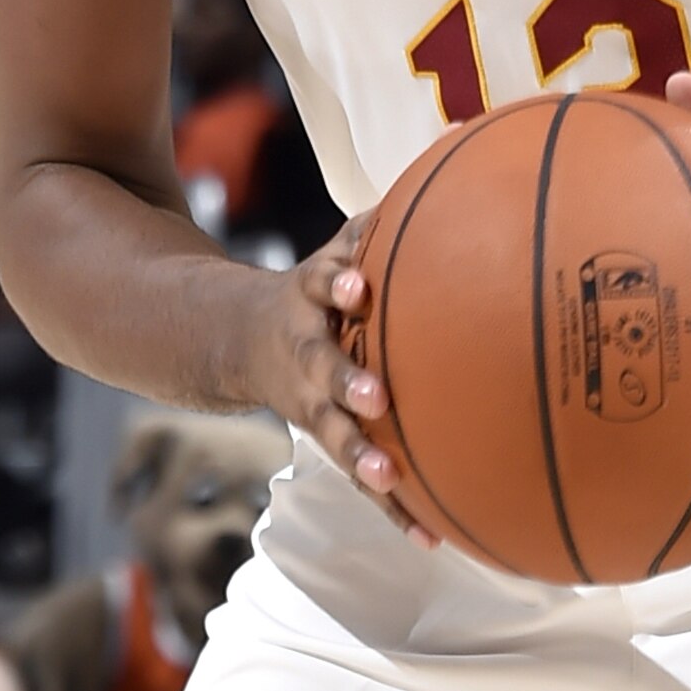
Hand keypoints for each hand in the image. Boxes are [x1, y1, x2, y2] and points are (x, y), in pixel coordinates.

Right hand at [241, 213, 437, 547]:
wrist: (240, 341)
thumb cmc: (317, 287)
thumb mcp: (336, 249)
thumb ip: (380, 221)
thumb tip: (450, 150)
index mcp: (309, 297)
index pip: (318, 281)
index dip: (335, 281)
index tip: (355, 284)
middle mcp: (306, 352)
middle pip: (322, 367)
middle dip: (346, 383)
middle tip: (375, 397)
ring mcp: (313, 402)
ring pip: (335, 434)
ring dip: (362, 458)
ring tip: (391, 479)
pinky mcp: (330, 439)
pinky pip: (363, 479)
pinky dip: (395, 510)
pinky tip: (434, 539)